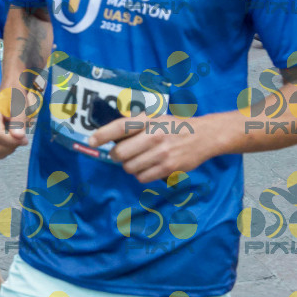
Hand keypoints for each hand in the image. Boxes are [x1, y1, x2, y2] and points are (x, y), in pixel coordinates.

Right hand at [0, 89, 28, 161]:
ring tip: (15, 139)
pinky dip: (3, 151)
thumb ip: (19, 121)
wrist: (9, 95)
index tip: (24, 138)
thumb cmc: (16, 98)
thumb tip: (18, 136)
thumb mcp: (21, 106)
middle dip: (11, 147)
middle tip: (21, 138)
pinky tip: (9, 142)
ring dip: (7, 150)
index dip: (13, 141)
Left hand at [89, 112, 213, 182]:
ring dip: (130, 166)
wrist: (205, 136)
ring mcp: (161, 153)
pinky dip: (142, 175)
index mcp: (149, 120)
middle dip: (116, 156)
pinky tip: (149, 166)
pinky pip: (142, 178)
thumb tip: (110, 135)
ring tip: (140, 159)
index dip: (102, 135)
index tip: (92, 141)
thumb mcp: (157, 118)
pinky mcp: (168, 168)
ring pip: (129, 168)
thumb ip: (136, 124)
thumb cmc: (176, 126)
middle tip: (122, 154)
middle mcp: (154, 135)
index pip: (120, 127)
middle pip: (120, 153)